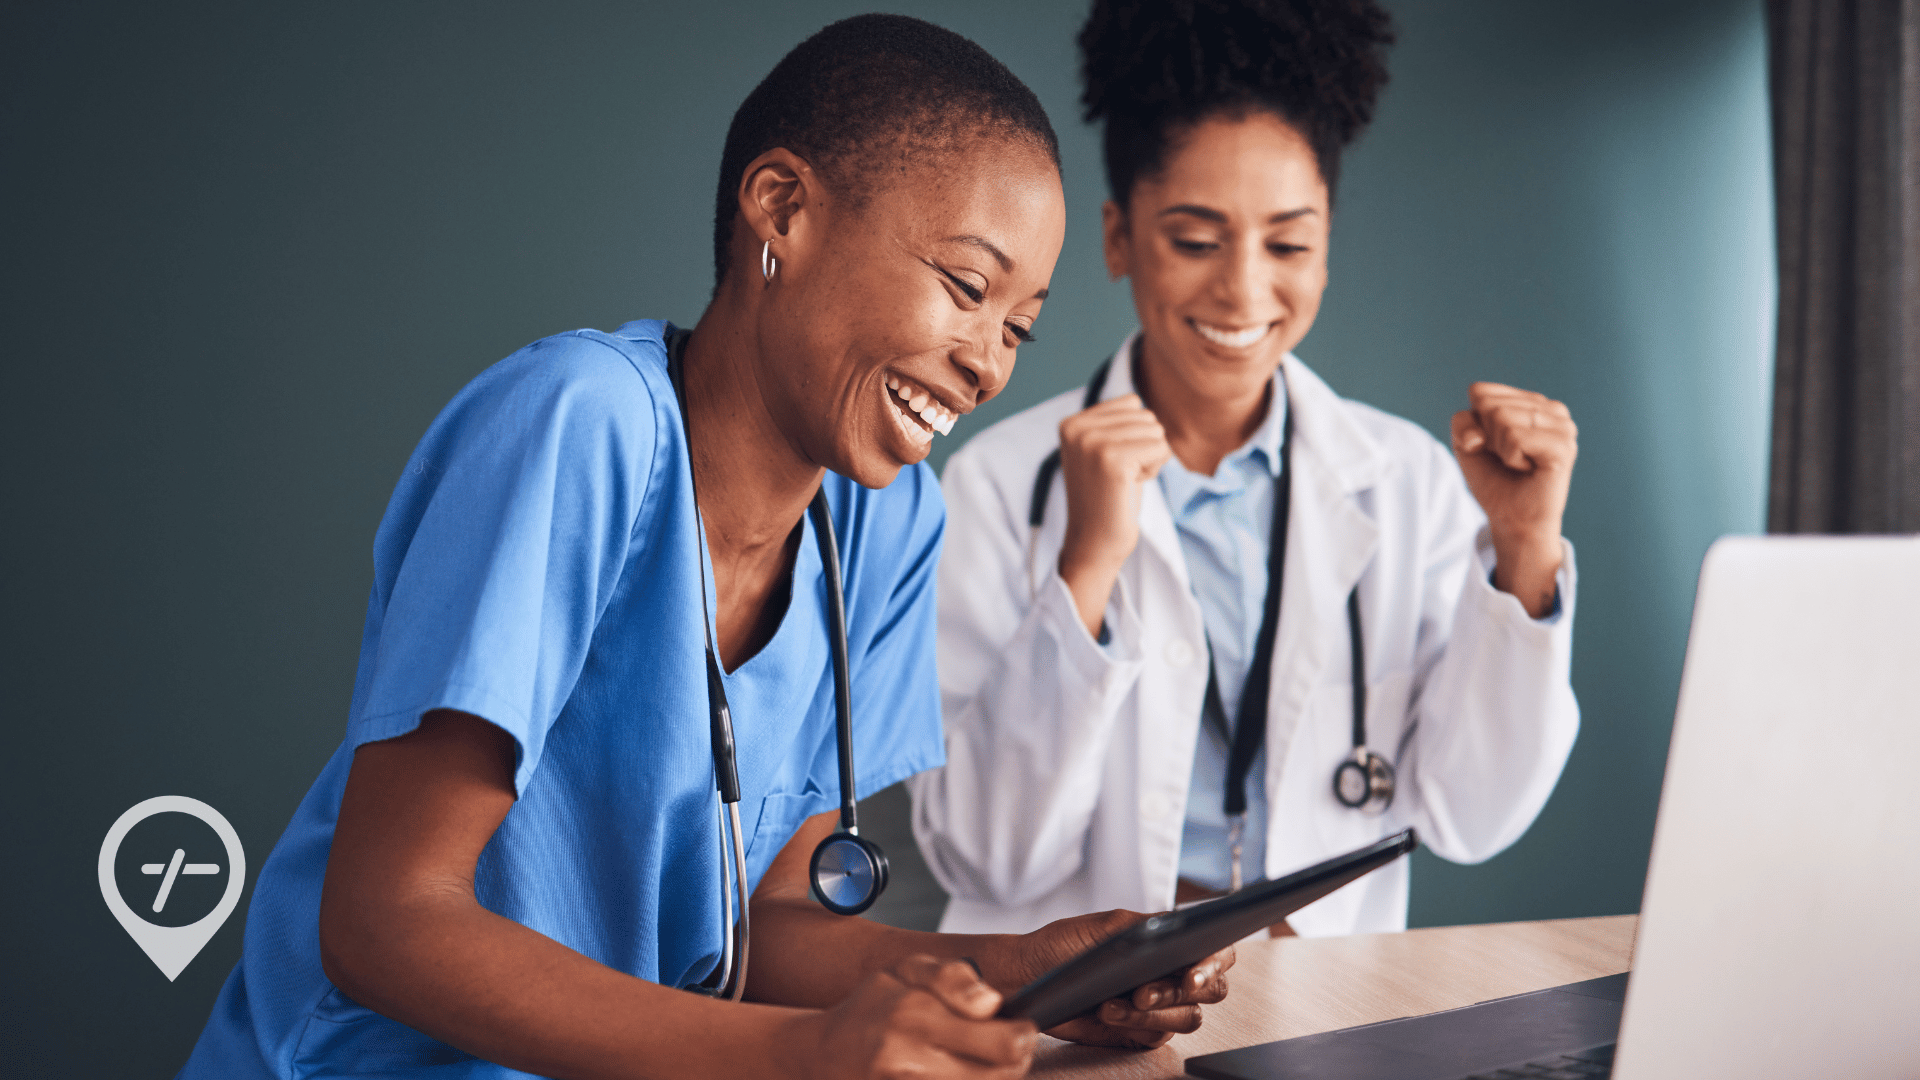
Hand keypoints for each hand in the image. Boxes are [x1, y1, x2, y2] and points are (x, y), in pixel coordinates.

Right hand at [788, 955, 1036, 1079]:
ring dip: (994, 1077)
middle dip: (1017, 1059)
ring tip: (982, 1059)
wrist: (825, 1054)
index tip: (1020, 1026)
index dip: (1024, 1034)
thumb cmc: (872, 1008)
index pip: (1004, 1042)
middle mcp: (910, 1059)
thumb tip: (991, 1003)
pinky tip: (960, 1071)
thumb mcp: (905, 969)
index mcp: (915, 1015)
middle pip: (1003, 1075)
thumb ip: (953, 978)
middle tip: (1010, 1046)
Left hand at [1005, 910, 1233, 1049]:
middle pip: (1211, 991)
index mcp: (1172, 943)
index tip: (1193, 976)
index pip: (1217, 952)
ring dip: (1153, 1013)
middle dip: (1179, 992)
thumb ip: (1147, 925)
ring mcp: (1160, 1007)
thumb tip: (1179, 927)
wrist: (1029, 975)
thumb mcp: (1106, 926)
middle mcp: (1172, 974)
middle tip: (1145, 993)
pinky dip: (1134, 1025)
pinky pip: (1156, 1036)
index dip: (1214, 964)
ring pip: (1186, 1018)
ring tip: (1115, 1003)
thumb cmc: (1066, 944)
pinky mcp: (1141, 1033)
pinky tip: (1108, 1011)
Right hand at [1056, 395, 1173, 636]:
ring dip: (1150, 459)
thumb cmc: (1107, 498)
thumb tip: (1137, 400)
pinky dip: (1155, 469)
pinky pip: (1161, 448)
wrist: (1094, 543)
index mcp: (1072, 423)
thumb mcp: (1101, 451)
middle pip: (1146, 416)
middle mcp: (1078, 428)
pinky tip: (1131, 487)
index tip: (1114, 465)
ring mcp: (1093, 443)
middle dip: (1145, 448)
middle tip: (1120, 477)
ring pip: (1156, 431)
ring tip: (1125, 482)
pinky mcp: (1113, 461)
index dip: (1134, 436)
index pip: (1132, 403)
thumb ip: (1113, 423)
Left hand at [1450, 382, 1577, 617]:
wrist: (1511, 517)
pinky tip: (1528, 468)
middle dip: (1488, 437)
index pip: (1480, 391)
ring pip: (1502, 417)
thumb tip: (1479, 436)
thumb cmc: (1494, 479)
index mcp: (1531, 401)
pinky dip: (1511, 457)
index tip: (1491, 446)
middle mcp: (1552, 408)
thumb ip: (1462, 422)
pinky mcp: (1564, 446)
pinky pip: (1516, 438)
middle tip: (1507, 457)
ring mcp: (1563, 426)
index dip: (1474, 424)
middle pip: (1489, 404)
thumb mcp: (1466, 444)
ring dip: (1500, 449)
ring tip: (1519, 463)